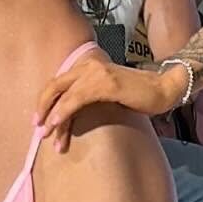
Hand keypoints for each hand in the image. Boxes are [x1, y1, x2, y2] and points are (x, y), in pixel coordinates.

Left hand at [36, 48, 181, 152]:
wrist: (165, 88)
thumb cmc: (140, 95)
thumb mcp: (109, 94)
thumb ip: (91, 98)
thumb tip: (72, 116)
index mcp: (88, 67)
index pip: (59, 84)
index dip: (46, 101)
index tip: (40, 120)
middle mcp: (89, 67)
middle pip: (54, 86)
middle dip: (42, 108)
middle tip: (37, 127)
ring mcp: (96, 73)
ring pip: (63, 95)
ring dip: (52, 116)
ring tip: (46, 134)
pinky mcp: (105, 83)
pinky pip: (76, 99)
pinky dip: (64, 111)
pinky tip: (56, 123)